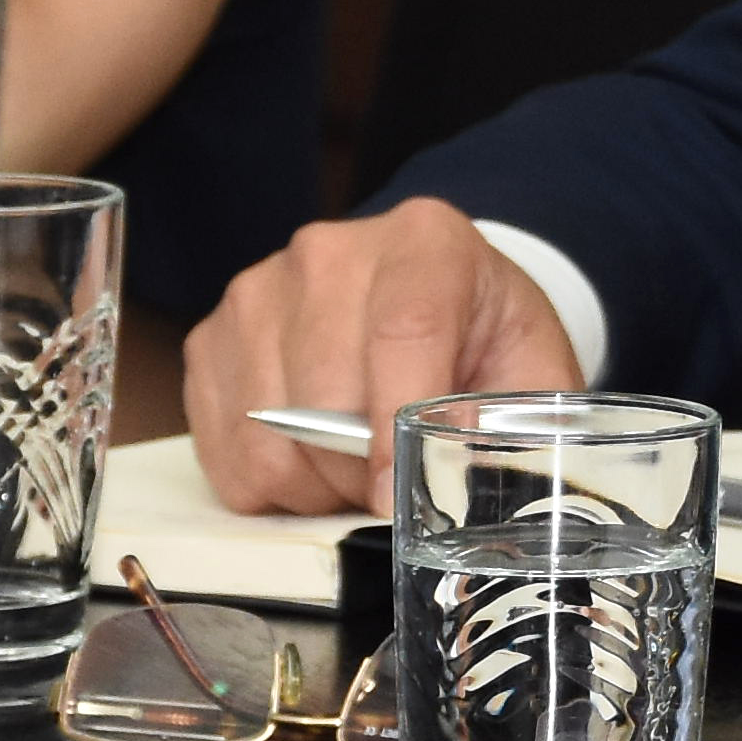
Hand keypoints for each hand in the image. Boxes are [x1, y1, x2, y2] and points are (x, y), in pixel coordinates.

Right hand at [177, 201, 579, 513]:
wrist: (429, 298)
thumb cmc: (482, 340)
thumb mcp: (529, 370)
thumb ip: (514, 427)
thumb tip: (459, 491)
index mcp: (426, 242)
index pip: (404, 329)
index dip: (398, 424)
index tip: (396, 498)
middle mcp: (329, 253)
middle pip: (326, 396)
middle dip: (362, 472)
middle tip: (396, 486)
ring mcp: (258, 291)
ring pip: (267, 438)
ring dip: (315, 485)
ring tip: (358, 470)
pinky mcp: (211, 339)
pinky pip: (224, 453)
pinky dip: (269, 484)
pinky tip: (312, 463)